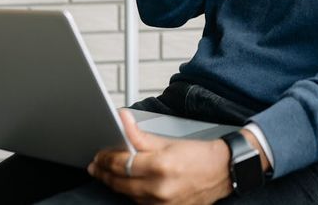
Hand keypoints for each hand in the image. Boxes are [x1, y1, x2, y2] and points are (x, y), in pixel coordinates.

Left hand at [88, 110, 231, 204]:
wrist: (222, 172)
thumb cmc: (199, 154)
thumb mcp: (169, 140)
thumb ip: (141, 135)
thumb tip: (122, 121)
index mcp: (160, 166)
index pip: (122, 163)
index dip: (107, 158)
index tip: (99, 153)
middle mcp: (158, 189)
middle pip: (120, 182)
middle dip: (104, 172)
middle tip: (96, 164)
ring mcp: (160, 204)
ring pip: (126, 195)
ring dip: (114, 183)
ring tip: (107, 172)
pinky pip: (139, 203)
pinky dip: (130, 192)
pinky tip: (126, 184)